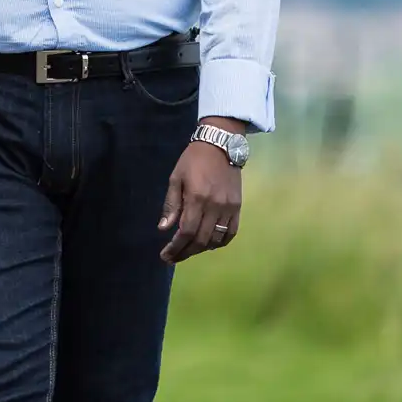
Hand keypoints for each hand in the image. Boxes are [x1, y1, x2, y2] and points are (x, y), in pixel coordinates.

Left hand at [159, 127, 242, 263]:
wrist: (221, 144)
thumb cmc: (193, 160)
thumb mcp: (176, 178)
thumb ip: (171, 205)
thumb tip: (164, 228)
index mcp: (197, 198)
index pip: (186, 232)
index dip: (175, 248)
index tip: (165, 256)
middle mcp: (214, 206)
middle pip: (201, 240)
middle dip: (185, 252)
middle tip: (173, 257)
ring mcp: (229, 208)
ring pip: (216, 239)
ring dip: (201, 249)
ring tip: (188, 250)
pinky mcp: (238, 207)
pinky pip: (231, 233)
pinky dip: (220, 243)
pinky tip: (209, 244)